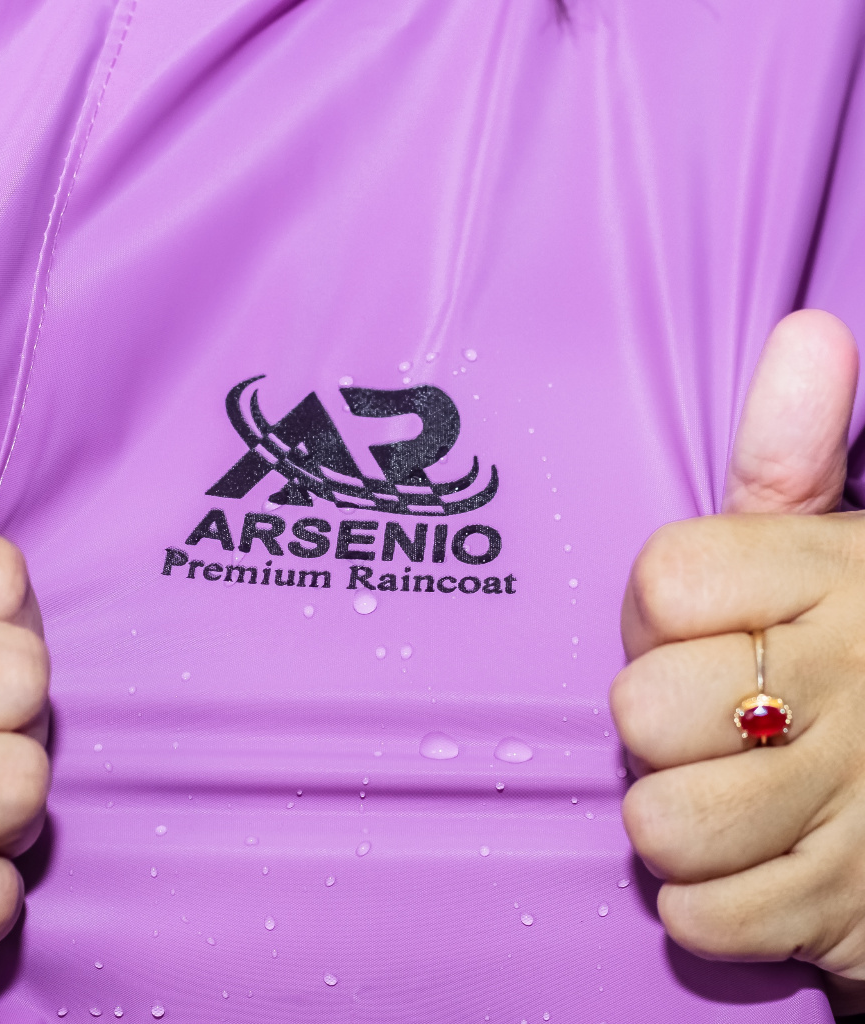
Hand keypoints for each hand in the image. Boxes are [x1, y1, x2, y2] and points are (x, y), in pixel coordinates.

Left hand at [611, 310, 864, 1014]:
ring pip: (663, 825)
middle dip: (655, 719)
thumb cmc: (853, 645)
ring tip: (717, 791)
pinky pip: (701, 921)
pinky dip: (705, 905)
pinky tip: (746, 865)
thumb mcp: (828, 539)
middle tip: (704, 713)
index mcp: (834, 576)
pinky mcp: (848, 910)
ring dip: (670, 818)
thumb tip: (807, 332)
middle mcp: (855, 683)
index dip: (650, 611)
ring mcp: (857, 805)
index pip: (662, 582)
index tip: (684, 621)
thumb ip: (791, 449)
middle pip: (644, 710)